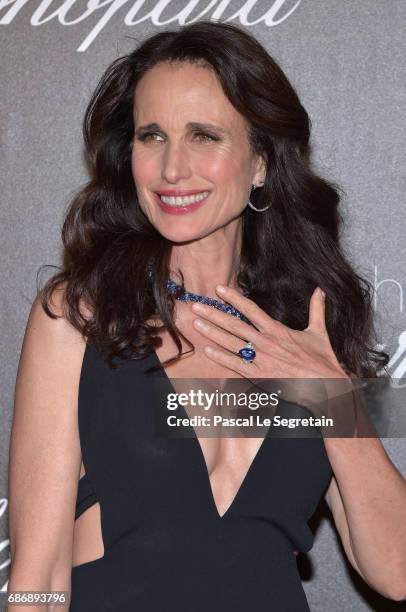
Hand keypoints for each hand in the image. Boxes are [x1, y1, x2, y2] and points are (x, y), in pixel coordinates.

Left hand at [191, 285, 352, 413]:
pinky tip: (207, 351)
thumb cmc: (322, 360)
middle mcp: (266, 342)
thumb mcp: (319, 331)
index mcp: (277, 330)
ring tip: (196, 324)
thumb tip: (320, 290)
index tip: (219, 289)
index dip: (234, 298)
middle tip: (196, 306)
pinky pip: (236, 366)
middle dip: (213, 314)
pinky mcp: (260, 375)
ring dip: (212, 333)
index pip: (251, 309)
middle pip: (234, 325)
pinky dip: (221, 358)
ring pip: (231, 343)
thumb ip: (317, 309)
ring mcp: (261, 359)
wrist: (326, 385)